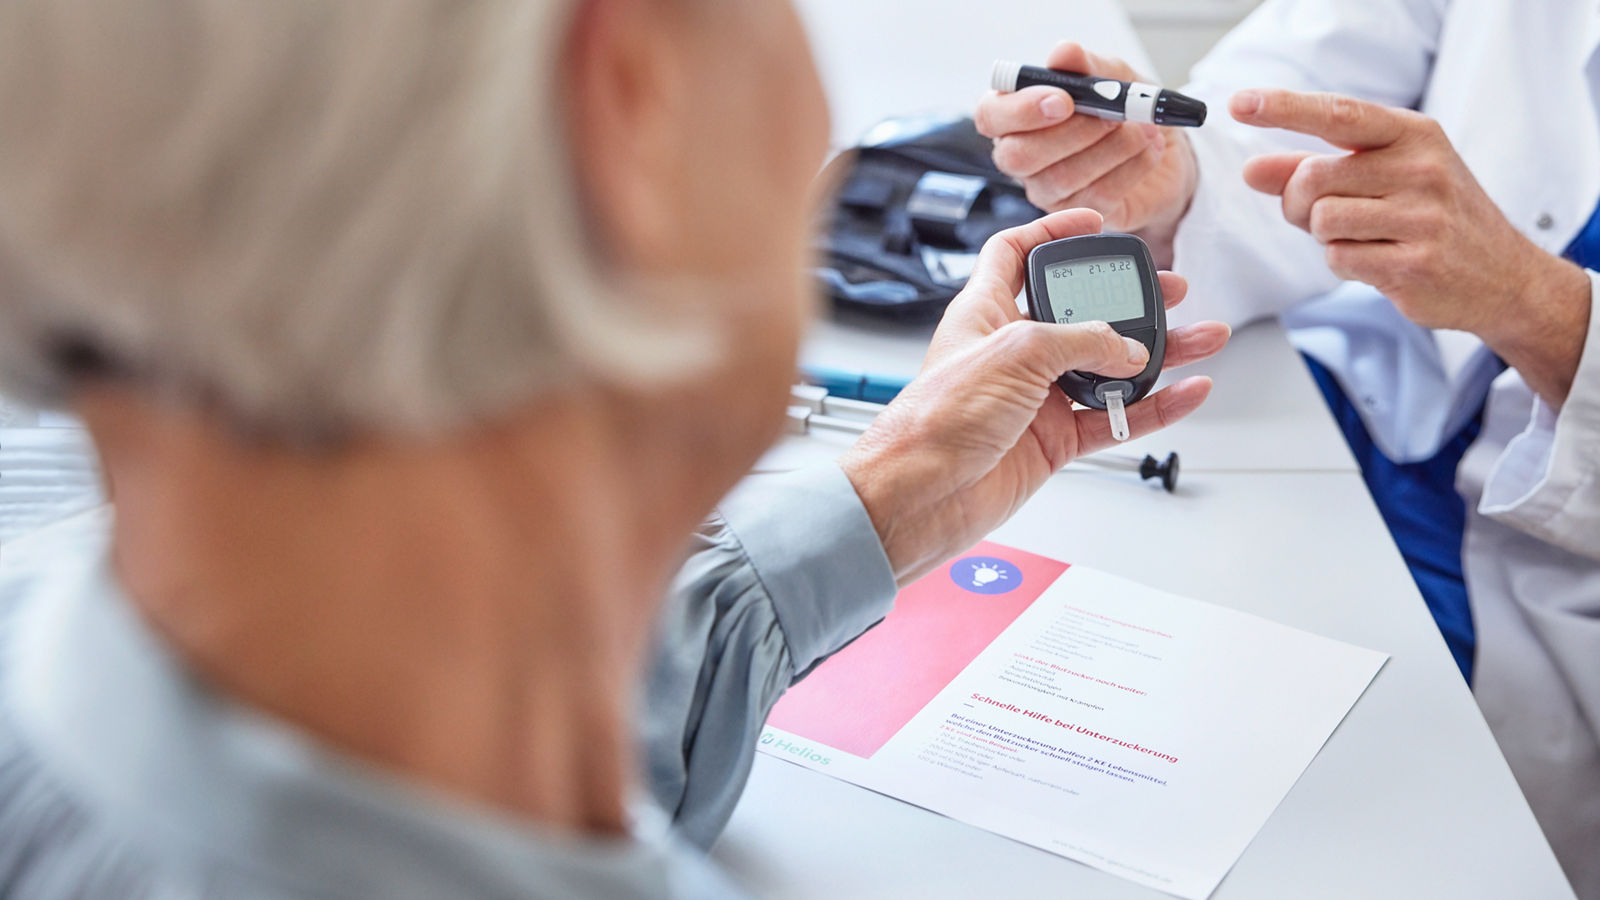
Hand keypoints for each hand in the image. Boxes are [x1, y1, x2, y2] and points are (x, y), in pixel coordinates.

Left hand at [839, 209, 1229, 584]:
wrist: (920, 497)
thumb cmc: (935, 421)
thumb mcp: (1014, 354)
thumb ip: (1080, 340)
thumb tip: (1129, 346)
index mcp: (986, 312)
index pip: (1015, 253)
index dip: (1052, 234)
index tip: (1095, 224)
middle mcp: (1012, 351)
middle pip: (1081, 312)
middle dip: (1130, 299)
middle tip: (1172, 290)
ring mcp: (1035, 397)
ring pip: (1109, 367)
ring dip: (1159, 354)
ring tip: (1205, 338)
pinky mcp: (1051, 441)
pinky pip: (1114, 418)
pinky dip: (1154, 408)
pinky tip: (1187, 392)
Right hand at [974, 42, 1197, 240]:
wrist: (1163, 147)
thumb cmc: (1124, 109)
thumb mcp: (1111, 74)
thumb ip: (1085, 65)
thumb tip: (1063, 54)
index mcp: (1016, 115)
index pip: (991, 116)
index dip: (1020, 110)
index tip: (1062, 99)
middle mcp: (1022, 156)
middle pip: (1018, 156)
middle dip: (1071, 133)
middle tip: (1113, 114)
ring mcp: (1047, 190)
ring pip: (1062, 177)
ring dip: (1112, 148)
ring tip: (1144, 127)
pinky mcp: (1079, 214)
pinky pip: (1098, 196)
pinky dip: (1132, 167)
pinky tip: (1150, 149)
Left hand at [1231, 88, 1592, 404]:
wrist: (1503, 276)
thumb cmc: (1435, 218)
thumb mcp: (1385, 177)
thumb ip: (1315, 169)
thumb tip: (1252, 170)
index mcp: (1414, 134)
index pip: (1339, 113)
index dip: (1284, 108)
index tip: (1241, 103)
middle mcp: (1422, 168)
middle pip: (1313, 177)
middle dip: (1298, 202)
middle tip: (1318, 214)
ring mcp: (1422, 216)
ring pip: (1322, 220)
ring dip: (1324, 236)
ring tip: (1362, 237)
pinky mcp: (1414, 262)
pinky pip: (1339, 258)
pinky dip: (1344, 262)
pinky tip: (1378, 260)